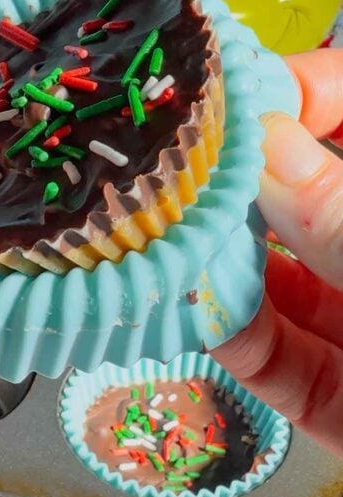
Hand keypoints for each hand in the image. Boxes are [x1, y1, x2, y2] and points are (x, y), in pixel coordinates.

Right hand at [214, 49, 342, 456]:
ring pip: (280, 282)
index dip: (298, 92)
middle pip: (299, 198)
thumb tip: (263, 143)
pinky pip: (281, 363)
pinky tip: (207, 312)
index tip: (235, 94)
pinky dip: (239, 339)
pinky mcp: (342, 404)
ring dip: (222, 264)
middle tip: (176, 172)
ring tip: (171, 242)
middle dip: (236, 185)